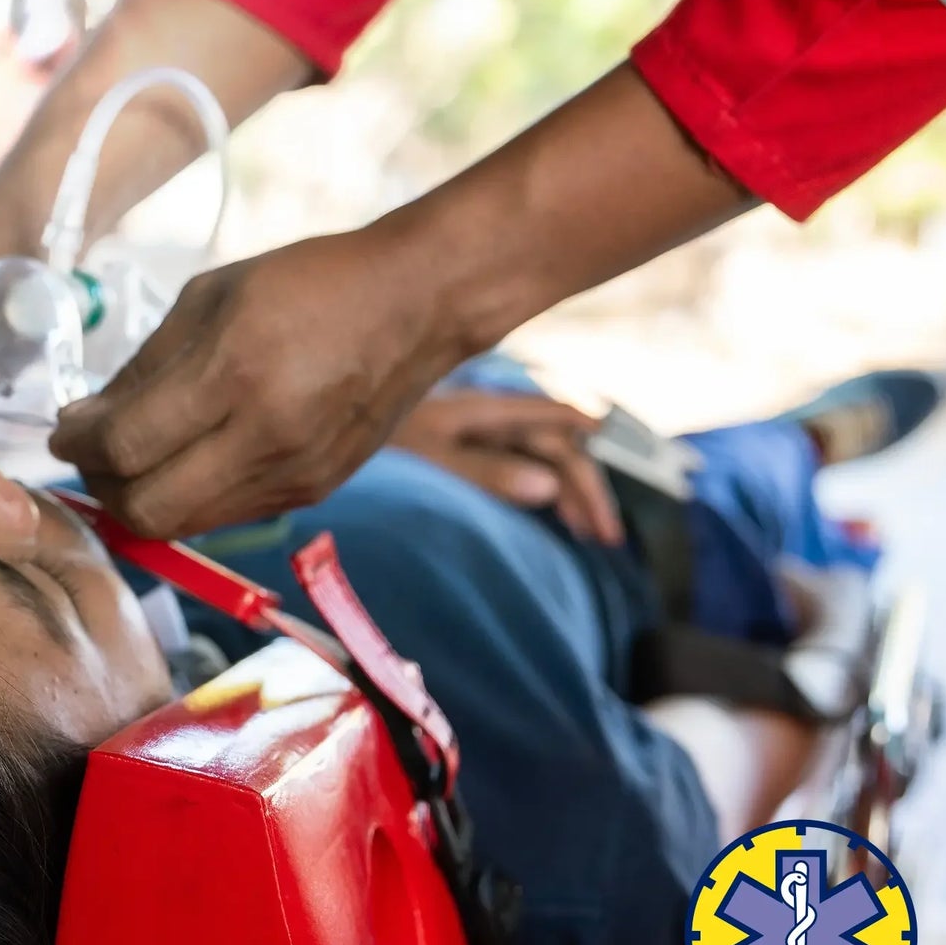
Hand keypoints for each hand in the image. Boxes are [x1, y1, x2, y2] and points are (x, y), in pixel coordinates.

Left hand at [48, 222, 462, 536]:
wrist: (417, 304)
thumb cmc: (309, 282)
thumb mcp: (212, 295)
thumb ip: (145, 365)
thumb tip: (86, 421)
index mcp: (235, 372)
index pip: (125, 446)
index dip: (76, 446)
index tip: (64, 430)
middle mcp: (264, 436)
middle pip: (146, 509)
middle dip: (100, 487)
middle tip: (91, 454)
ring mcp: (292, 474)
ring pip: (183, 524)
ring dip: (141, 500)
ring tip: (133, 459)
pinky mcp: (313, 492)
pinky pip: (226, 515)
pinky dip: (190, 497)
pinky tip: (187, 459)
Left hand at [388, 388, 622, 544]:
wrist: (330, 418)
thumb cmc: (377, 434)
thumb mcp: (431, 453)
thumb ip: (486, 471)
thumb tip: (549, 489)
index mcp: (482, 409)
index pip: (547, 420)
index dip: (582, 433)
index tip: (615, 456)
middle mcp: (483, 414)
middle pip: (549, 444)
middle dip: (584, 485)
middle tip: (608, 535)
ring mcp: (470, 429)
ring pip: (535, 455)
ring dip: (566, 490)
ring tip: (592, 533)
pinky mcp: (456, 444)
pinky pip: (512, 462)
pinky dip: (538, 486)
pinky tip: (549, 509)